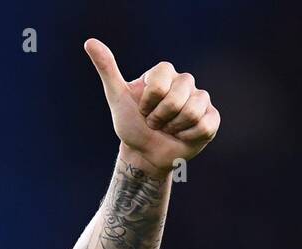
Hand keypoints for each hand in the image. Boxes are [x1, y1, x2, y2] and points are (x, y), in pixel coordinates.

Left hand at [84, 38, 219, 176]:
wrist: (144, 154)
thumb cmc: (131, 125)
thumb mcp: (116, 97)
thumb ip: (107, 69)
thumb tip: (90, 42)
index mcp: (164, 73)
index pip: (161, 79)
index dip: (149, 100)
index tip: (142, 109)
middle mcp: (184, 82)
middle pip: (178, 96)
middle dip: (160, 117)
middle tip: (153, 122)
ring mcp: (200, 99)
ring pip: (192, 111)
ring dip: (173, 127)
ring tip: (167, 129)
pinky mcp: (211, 118)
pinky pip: (204, 125)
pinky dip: (187, 136)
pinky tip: (181, 136)